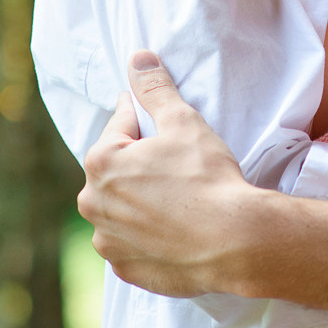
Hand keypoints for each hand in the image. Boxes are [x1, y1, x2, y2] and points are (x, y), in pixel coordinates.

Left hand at [77, 50, 265, 297]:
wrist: (235, 242)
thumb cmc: (207, 177)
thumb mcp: (183, 121)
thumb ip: (155, 88)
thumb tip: (138, 58)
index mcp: (101, 162)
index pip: (120, 125)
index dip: (149, 123)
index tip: (171, 132)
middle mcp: (92, 203)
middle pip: (115, 170)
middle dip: (140, 164)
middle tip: (179, 168)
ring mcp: (107, 241)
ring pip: (120, 209)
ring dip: (140, 202)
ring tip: (178, 201)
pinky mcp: (125, 269)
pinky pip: (131, 244)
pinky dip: (147, 237)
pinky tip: (174, 230)